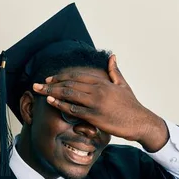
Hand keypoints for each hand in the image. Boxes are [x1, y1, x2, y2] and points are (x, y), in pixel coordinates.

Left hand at [32, 55, 168, 151]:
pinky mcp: (95, 116)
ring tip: (40, 91)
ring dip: (52, 92)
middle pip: (69, 83)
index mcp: (103, 81)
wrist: (140, 121)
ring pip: (69, 94)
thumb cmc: (131, 105)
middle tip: (37, 85)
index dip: (61, 76)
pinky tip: (52, 102)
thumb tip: (112, 57)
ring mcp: (96, 102)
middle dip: (51, 83)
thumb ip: (115, 71)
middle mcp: (98, 89)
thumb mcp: (123, 85)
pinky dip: (61, 105)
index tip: (49, 79)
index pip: (77, 76)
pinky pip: (74, 109)